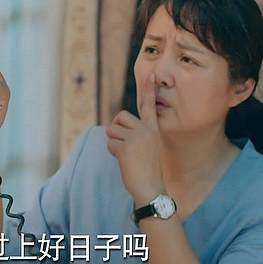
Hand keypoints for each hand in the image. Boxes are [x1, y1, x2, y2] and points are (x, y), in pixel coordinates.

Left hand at [106, 74, 163, 204]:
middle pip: (120, 117)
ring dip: (114, 143)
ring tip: (126, 155)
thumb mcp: (148, 146)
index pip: (149, 106)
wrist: (151, 187)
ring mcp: (135, 138)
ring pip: (112, 131)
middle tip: (123, 144)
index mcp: (152, 128)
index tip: (151, 76)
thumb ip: (137, 133)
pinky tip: (124, 161)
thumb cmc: (148, 168)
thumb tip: (114, 127)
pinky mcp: (125, 147)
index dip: (149, 91)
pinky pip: (110, 144)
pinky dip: (113, 153)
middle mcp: (145, 130)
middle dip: (116, 129)